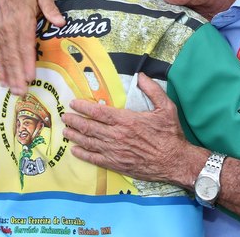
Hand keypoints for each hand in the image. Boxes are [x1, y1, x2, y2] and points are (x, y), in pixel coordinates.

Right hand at [0, 0, 64, 94]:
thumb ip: (51, 8)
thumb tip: (61, 22)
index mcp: (22, 20)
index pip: (25, 44)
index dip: (27, 61)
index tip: (30, 76)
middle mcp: (9, 29)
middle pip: (13, 55)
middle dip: (17, 75)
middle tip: (22, 92)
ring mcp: (0, 34)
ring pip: (4, 58)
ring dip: (8, 76)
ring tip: (13, 91)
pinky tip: (3, 81)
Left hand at [62, 73, 191, 183]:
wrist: (174, 161)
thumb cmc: (170, 134)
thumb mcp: (166, 107)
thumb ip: (152, 90)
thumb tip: (141, 75)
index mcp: (126, 120)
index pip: (99, 112)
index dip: (83, 107)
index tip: (73, 103)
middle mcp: (117, 135)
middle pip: (89, 126)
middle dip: (74, 121)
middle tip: (65, 117)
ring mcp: (115, 151)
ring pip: (89, 142)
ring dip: (75, 136)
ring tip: (66, 131)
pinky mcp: (116, 164)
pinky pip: (95, 159)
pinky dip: (83, 154)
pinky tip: (75, 150)